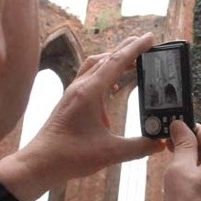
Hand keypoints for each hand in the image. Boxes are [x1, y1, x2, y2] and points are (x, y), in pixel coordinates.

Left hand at [0, 33, 163, 200]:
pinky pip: (89, 77)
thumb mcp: (110, 153)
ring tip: (132, 62)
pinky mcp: (70, 100)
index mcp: (90, 92)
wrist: (39, 163)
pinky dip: (104, 73)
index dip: (135, 48)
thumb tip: (160, 143)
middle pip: (106, 58)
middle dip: (127, 48)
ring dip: (114, 59)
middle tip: (146, 43)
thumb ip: (138, 147)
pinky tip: (113, 88)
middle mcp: (81, 87)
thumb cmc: (69, 156)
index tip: (150, 37)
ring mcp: (73, 92)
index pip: (117, 62)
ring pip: (96, 65)